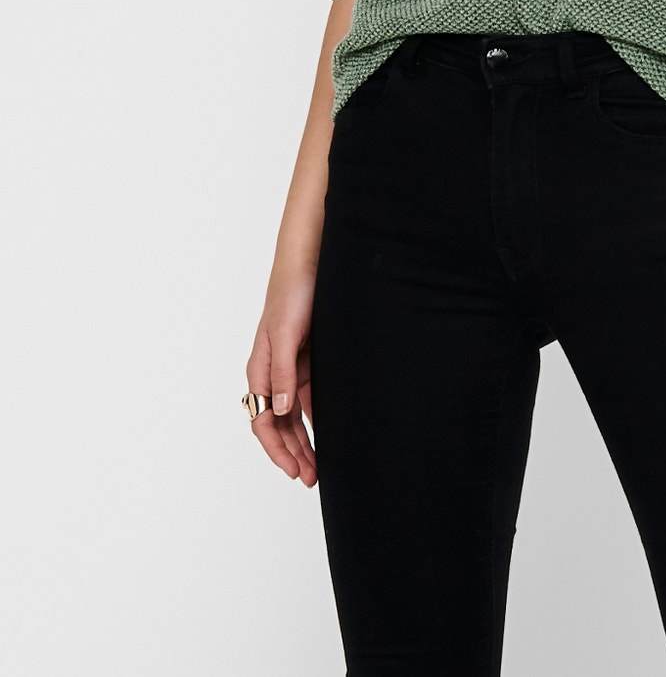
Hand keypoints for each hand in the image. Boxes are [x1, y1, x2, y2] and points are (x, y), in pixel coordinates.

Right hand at [245, 269, 318, 486]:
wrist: (309, 266)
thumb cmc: (292, 296)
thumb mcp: (285, 334)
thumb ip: (282, 372)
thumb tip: (279, 410)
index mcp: (260, 371)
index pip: (263, 421)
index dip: (277, 450)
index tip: (294, 470)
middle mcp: (272, 374)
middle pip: (278, 425)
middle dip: (292, 454)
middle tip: (311, 478)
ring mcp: (290, 369)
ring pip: (293, 417)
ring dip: (303, 442)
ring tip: (317, 467)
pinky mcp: (307, 361)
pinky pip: (307, 399)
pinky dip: (314, 420)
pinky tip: (326, 434)